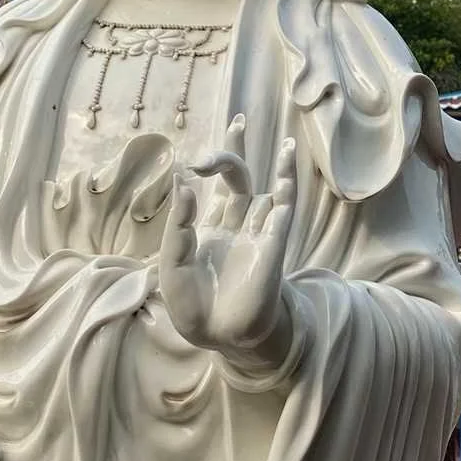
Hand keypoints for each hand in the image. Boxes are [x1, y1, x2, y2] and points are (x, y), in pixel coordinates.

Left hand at [158, 115, 297, 354]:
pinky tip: (288, 156)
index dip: (203, 168)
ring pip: (266, 190)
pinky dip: (286, 180)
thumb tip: (184, 180)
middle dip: (232, 153)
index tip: (188, 162)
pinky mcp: (273, 241)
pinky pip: (283, 206)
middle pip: (238, 179)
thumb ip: (179, 222)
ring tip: (270, 137)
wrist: (220, 335)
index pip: (210, 190)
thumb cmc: (192, 305)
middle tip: (233, 125)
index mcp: (208, 230)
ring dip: (272, 165)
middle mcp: (235, 227)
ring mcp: (257, 233)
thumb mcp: (172, 261)